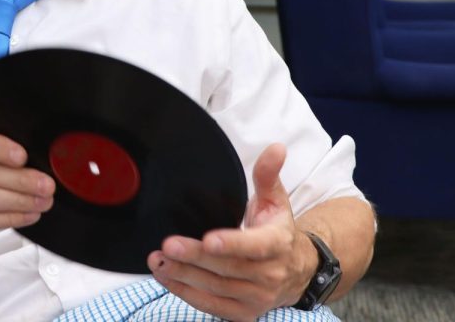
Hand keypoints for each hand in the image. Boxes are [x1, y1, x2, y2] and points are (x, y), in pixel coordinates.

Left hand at [147, 144, 316, 321]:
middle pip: (228, 268)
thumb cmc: (277, 231)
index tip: (208, 238)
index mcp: (277, 244)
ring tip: (158, 260)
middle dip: (195, 256)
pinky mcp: (243, 313)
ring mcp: (257, 297)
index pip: (255, 246)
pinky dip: (186, 293)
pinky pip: (211, 305)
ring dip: (184, 275)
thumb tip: (275, 148)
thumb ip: (268, 175)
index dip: (232, 243)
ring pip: (216, 288)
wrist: (296, 272)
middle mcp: (269, 275)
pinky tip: (166, 278)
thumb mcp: (276, 200)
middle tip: (168, 244)